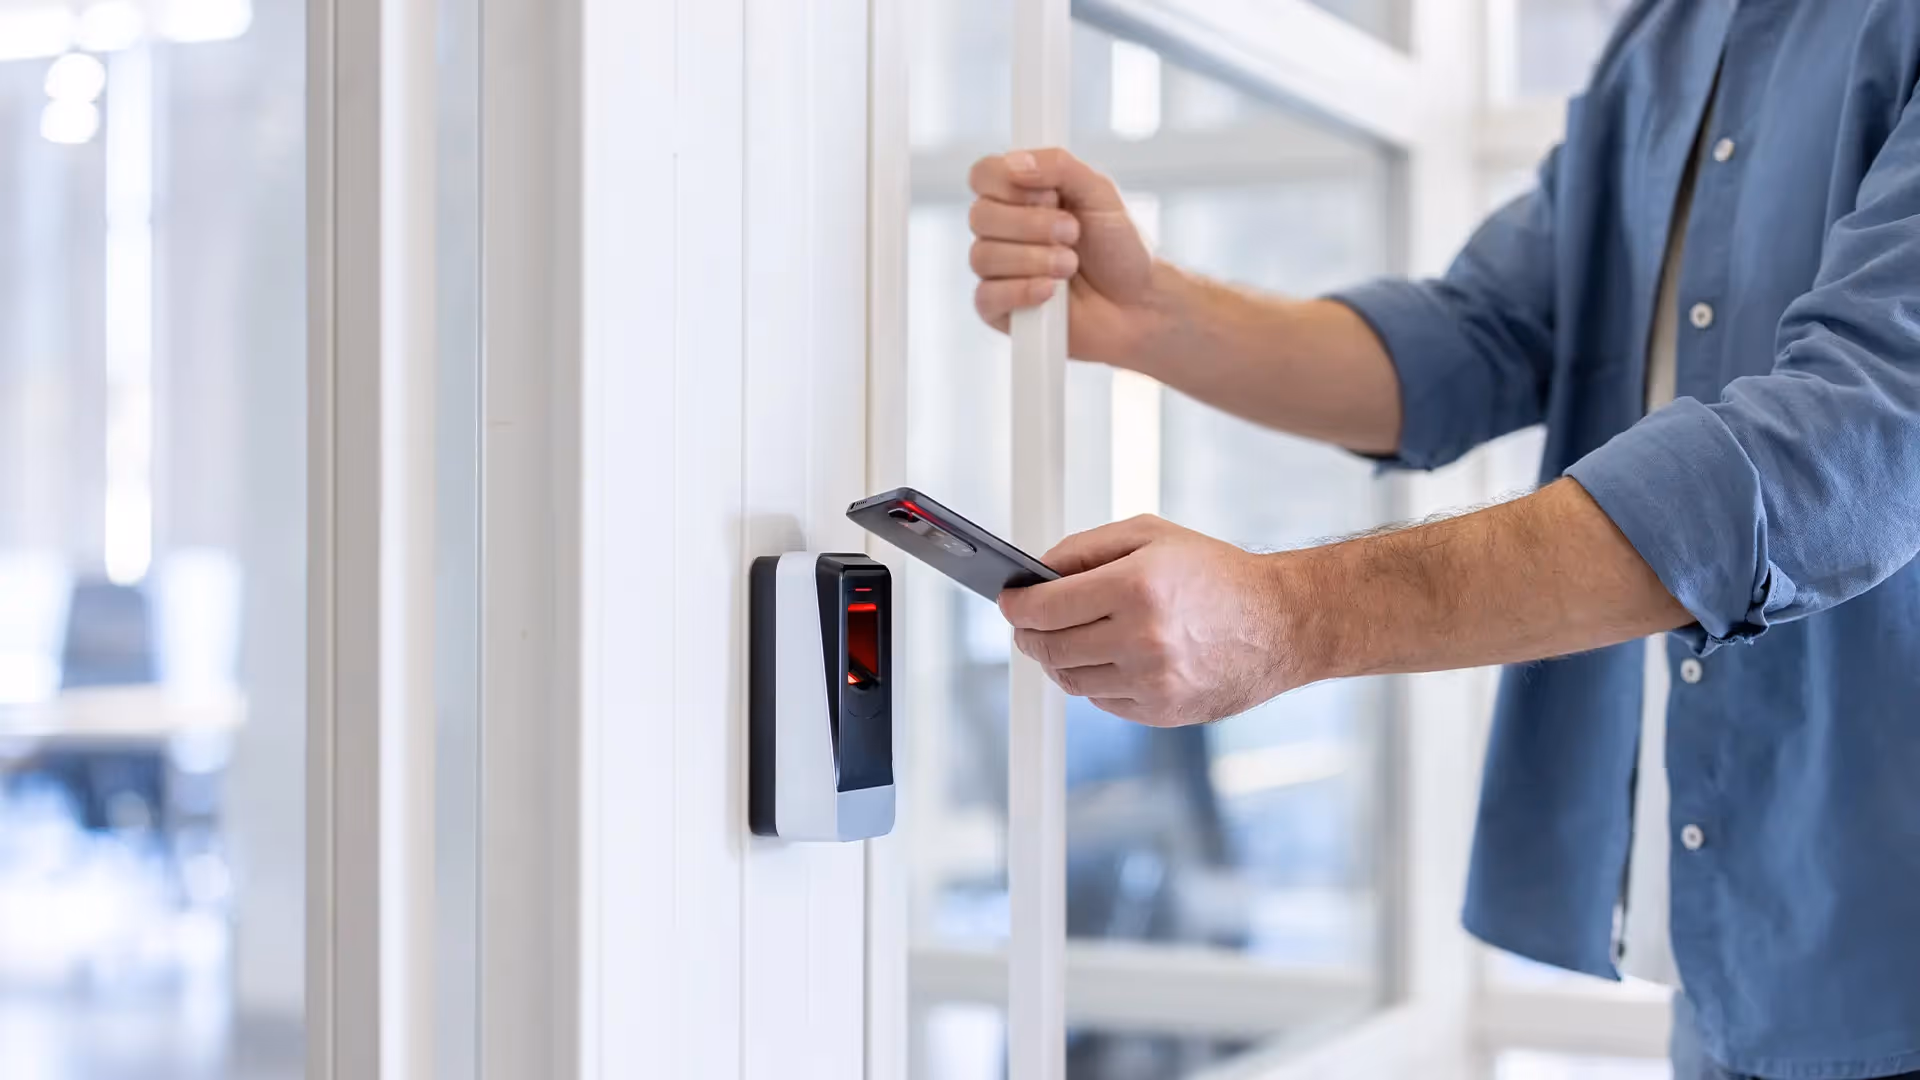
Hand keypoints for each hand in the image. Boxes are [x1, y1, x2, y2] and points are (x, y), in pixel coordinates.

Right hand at [967, 148, 1162, 366]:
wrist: (1139, 302)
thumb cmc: (1119, 247)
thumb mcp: (1099, 192)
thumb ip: (1059, 166)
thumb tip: (1014, 163)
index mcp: (1020, 194)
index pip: (983, 175)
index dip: (1009, 184)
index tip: (1050, 196)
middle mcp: (1002, 230)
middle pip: (980, 216)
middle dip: (1032, 225)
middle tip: (1072, 232)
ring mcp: (998, 271)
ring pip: (982, 257)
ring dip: (1034, 260)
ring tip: (1071, 265)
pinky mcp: (998, 310)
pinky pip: (986, 297)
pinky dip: (1021, 291)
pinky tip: (1050, 292)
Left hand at [997, 515, 1323, 726]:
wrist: (1281, 624)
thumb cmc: (1217, 574)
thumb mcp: (1151, 536)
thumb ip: (1086, 548)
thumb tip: (1035, 574)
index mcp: (1136, 587)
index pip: (1045, 607)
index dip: (1015, 605)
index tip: (1007, 601)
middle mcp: (1141, 638)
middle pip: (1049, 647)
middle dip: (1027, 634)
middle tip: (1024, 623)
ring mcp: (1152, 681)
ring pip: (1070, 679)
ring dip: (1056, 659)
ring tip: (1062, 639)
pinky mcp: (1161, 711)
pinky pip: (1100, 701)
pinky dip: (1091, 680)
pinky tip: (1102, 658)